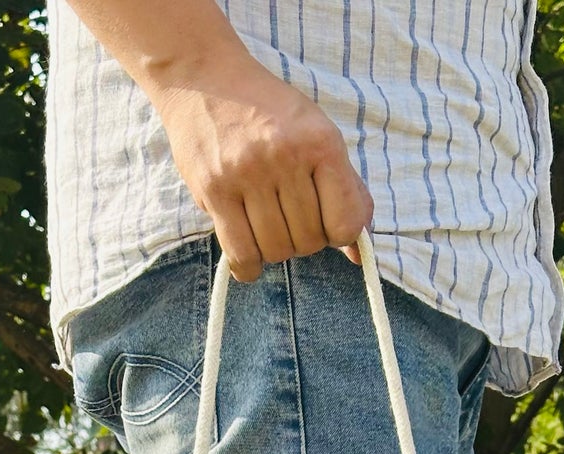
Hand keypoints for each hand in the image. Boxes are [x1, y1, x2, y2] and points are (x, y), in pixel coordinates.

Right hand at [149, 46, 372, 281]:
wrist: (204, 76)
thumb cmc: (269, 112)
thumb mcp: (318, 135)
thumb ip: (346, 191)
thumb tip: (359, 253)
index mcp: (321, 142)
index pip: (346, 223)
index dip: (340, 235)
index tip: (326, 224)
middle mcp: (286, 156)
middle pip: (310, 241)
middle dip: (304, 239)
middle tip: (289, 216)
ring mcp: (248, 174)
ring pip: (276, 251)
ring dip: (274, 249)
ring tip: (266, 223)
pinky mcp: (214, 189)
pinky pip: (241, 254)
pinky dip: (248, 265)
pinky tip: (249, 251)